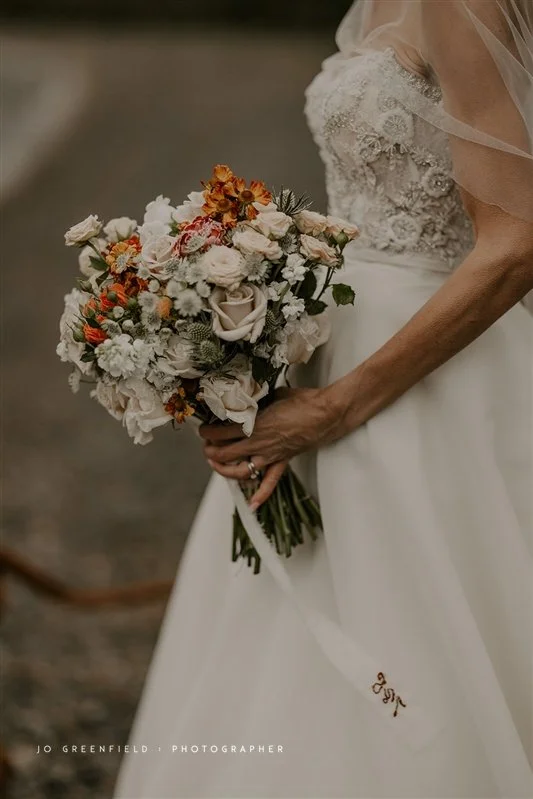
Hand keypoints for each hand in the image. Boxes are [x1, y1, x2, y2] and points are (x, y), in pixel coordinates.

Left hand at [199, 385, 348, 506]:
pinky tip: (252, 505)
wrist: (326, 414)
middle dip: (211, 452)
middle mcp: (259, 443)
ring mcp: (270, 455)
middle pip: (225, 453)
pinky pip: (270, 482)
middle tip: (206, 447)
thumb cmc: (303, 401)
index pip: (222, 433)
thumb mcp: (273, 395)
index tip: (203, 430)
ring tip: (216, 466)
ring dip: (225, 471)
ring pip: (240, 471)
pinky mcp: (282, 461)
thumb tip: (248, 397)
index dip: (208, 433)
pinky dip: (261, 494)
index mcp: (255, 425)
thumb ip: (258, 400)